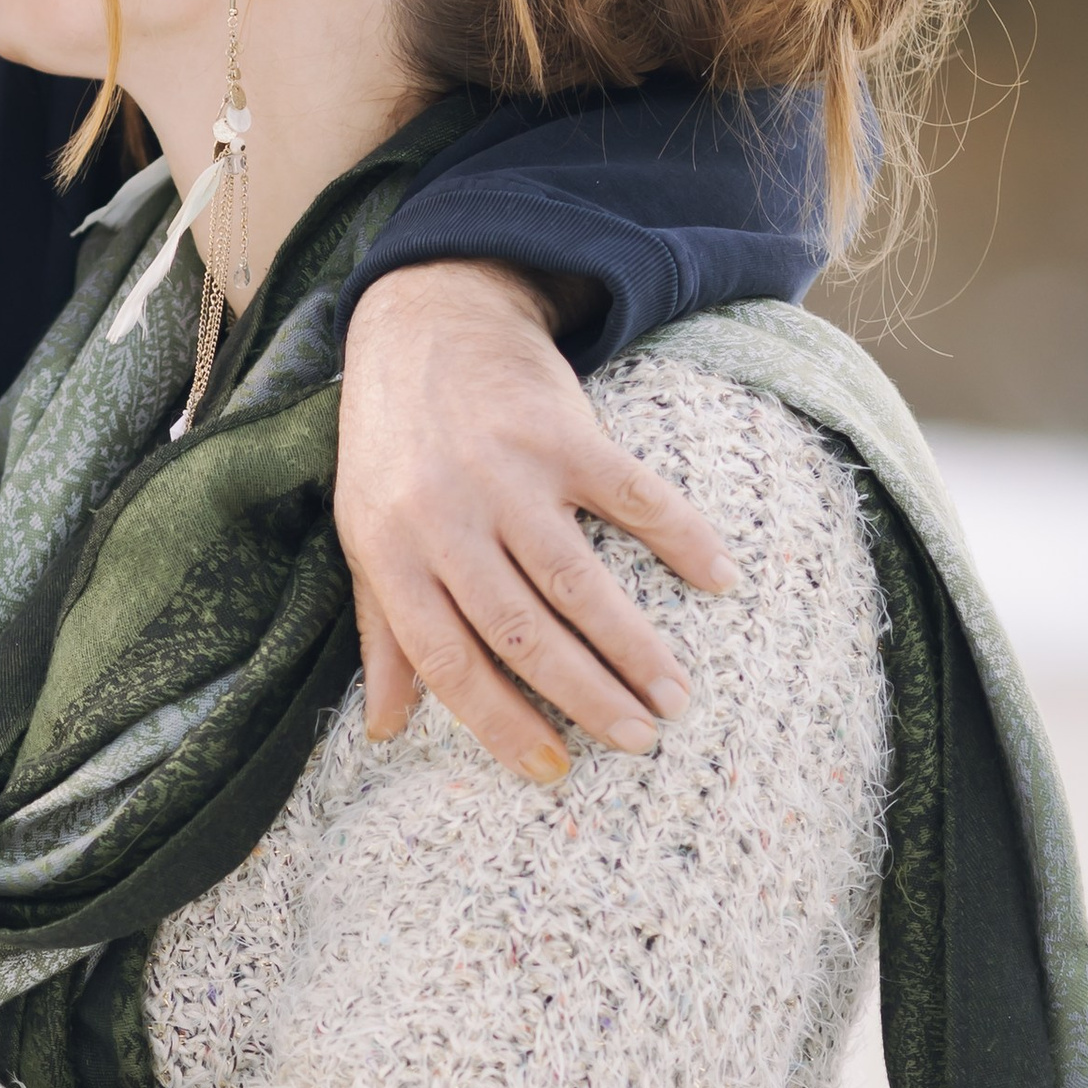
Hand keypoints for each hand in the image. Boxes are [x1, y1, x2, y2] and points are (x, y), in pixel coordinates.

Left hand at [337, 263, 736, 780]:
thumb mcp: (365, 535)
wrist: (426, 319)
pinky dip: (682, 540)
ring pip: (578, 581)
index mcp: (391, 554)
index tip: (554, 768)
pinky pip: (634, 497)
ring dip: (634, 646)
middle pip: (524, 632)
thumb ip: (381, 631)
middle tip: (639, 742)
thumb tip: (383, 730)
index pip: (449, 660)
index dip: (502, 722)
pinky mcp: (562, 430)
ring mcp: (506, 473)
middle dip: (586, 697)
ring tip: (676, 696)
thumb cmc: (392, 445)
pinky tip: (721, 580)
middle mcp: (445, 518)